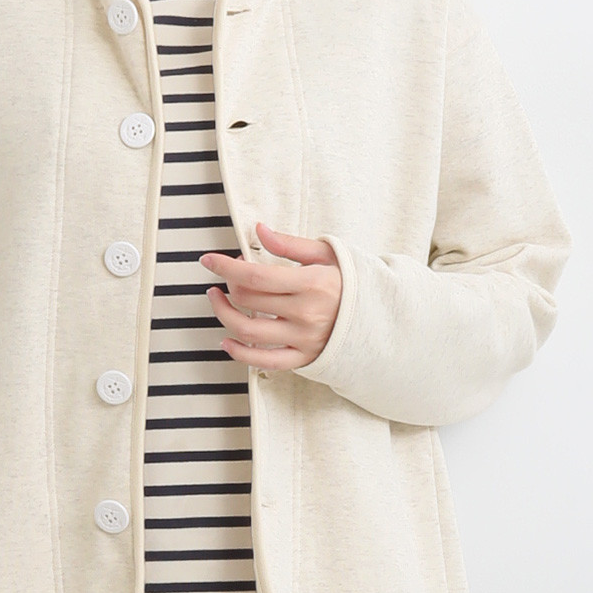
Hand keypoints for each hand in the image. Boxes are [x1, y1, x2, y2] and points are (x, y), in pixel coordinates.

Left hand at [200, 222, 341, 370]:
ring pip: (249, 331)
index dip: (226, 267)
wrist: (383, 317)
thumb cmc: (352, 282)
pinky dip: (240, 353)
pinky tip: (226, 340)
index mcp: (312, 283)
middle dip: (229, 283)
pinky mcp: (304, 358)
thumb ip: (290, 243)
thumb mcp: (327, 254)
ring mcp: (304, 339)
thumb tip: (259, 230)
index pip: (256, 275)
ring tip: (217, 299)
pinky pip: (264, 362)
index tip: (209, 260)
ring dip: (224, 314)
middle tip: (230, 273)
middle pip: (249, 300)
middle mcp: (306, 314)